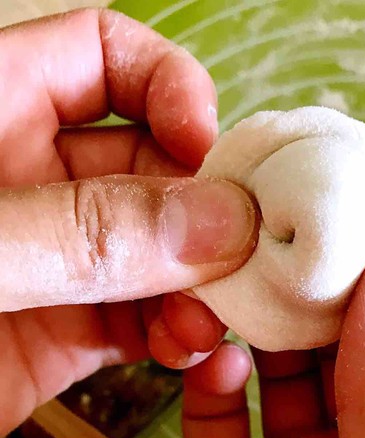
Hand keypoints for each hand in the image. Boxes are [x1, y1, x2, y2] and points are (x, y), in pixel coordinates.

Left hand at [0, 9, 256, 435]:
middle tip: (236, 264)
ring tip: (203, 329)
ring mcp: (57, 265)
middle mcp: (33, 183)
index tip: (207, 153)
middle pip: (156, 169)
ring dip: (199, 288)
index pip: (104, 57)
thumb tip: (218, 223)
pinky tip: (194, 358)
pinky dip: (180, 339)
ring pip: (162, 256)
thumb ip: (78, 232)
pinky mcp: (67, 338)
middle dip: (203, 215)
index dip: (171, 90)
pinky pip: (147, 325)